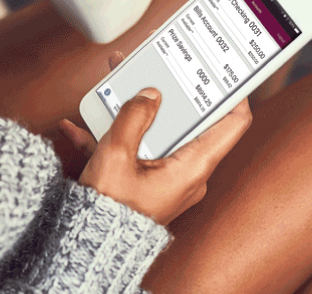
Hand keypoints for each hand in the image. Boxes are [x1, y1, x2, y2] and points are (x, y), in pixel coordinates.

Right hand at [56, 52, 252, 224]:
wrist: (88, 247)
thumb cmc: (108, 209)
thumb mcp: (116, 156)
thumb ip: (133, 117)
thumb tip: (150, 94)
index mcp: (192, 168)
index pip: (232, 124)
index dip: (234, 93)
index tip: (224, 70)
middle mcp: (186, 173)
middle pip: (187, 121)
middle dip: (168, 91)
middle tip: (158, 64)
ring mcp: (165, 177)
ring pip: (155, 132)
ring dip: (133, 110)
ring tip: (113, 84)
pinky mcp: (144, 182)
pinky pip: (132, 151)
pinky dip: (110, 136)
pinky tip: (78, 125)